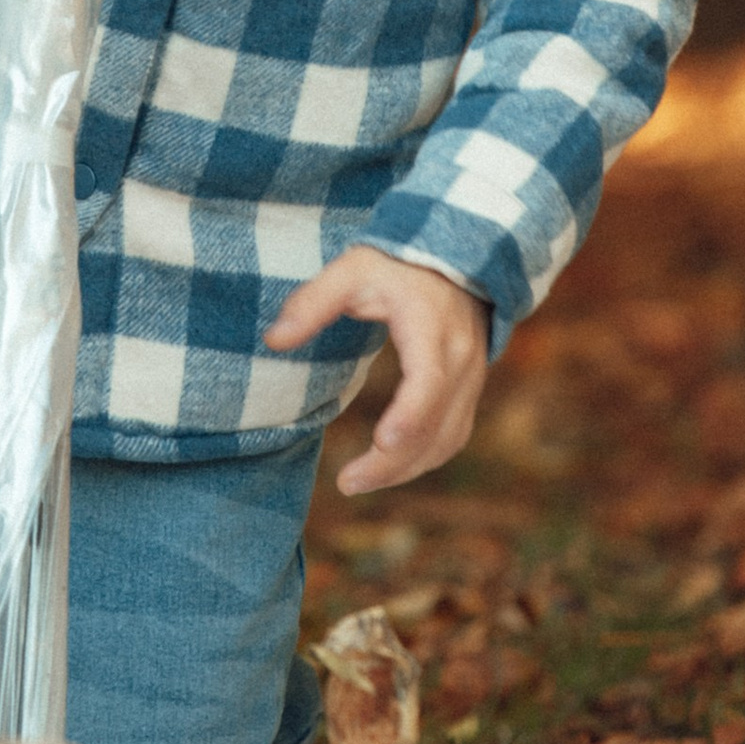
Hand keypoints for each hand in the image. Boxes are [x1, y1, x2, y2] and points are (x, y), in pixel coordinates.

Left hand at [265, 250, 490, 496]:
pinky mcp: (470, 391)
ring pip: (447, 438)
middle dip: (392, 462)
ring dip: (407, 469)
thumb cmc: (395, 266)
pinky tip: (391, 469)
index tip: (381, 443)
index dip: (409, 415)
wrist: (454, 260)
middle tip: (346, 483)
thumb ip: (312, 303)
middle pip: (435, 424)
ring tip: (358, 481)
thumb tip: (273, 340)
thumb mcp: (351, 271)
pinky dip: (425, 459)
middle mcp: (460, 358)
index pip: (429, 382)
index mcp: (432, 327)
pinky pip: (454, 436)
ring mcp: (471, 378)